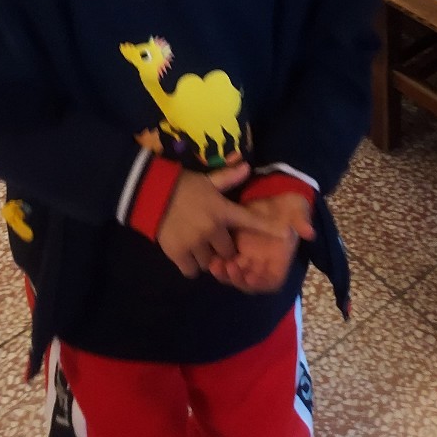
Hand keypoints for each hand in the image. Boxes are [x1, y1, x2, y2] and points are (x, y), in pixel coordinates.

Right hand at [156, 163, 287, 278]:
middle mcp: (212, 229)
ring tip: (196, 245)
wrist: (151, 193)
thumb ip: (227, 177)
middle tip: (211, 239)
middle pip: (227, 251)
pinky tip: (185, 254)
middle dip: (222, 248)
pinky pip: (192, 270)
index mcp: (221, 211)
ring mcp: (195, 243)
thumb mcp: (206, 180)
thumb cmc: (182, 185)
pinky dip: (190, 266)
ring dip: (206, 257)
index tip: (285, 234)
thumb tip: (247, 166)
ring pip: (209, 262)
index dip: (268, 228)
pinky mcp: (178, 253)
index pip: (249, 221)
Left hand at [209, 192, 314, 293]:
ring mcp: (248, 257)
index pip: (272, 281)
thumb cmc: (287, 206)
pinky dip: (218, 264)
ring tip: (216, 265)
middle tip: (229, 268)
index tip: (252, 278)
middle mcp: (263, 263)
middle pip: (249, 282)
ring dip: (225, 275)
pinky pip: (225, 262)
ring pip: (235, 275)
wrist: (273, 194)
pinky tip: (211, 258)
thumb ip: (302, 222)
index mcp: (279, 259)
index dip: (262, 283)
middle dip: (238, 280)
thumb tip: (310, 233)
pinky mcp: (234, 247)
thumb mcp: (297, 211)